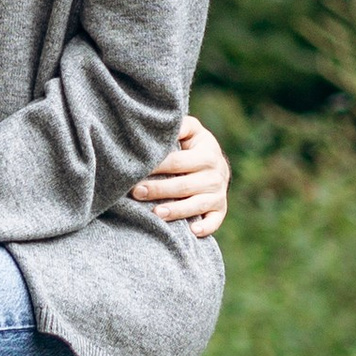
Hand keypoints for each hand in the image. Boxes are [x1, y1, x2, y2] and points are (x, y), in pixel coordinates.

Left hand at [131, 114, 230, 239]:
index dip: (156, 167)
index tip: (135, 170)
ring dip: (177, 211)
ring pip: (196, 205)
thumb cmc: (195, 146)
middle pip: (183, 185)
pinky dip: (205, 227)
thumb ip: (180, 126)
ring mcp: (218, 194)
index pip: (177, 162)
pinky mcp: (219, 210)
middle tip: (135, 192)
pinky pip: (214, 221)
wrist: (217, 164)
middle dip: (158, 189)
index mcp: (206, 154)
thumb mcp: (192, 131)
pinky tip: (192, 231)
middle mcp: (214, 175)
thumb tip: (163, 124)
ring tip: (156, 213)